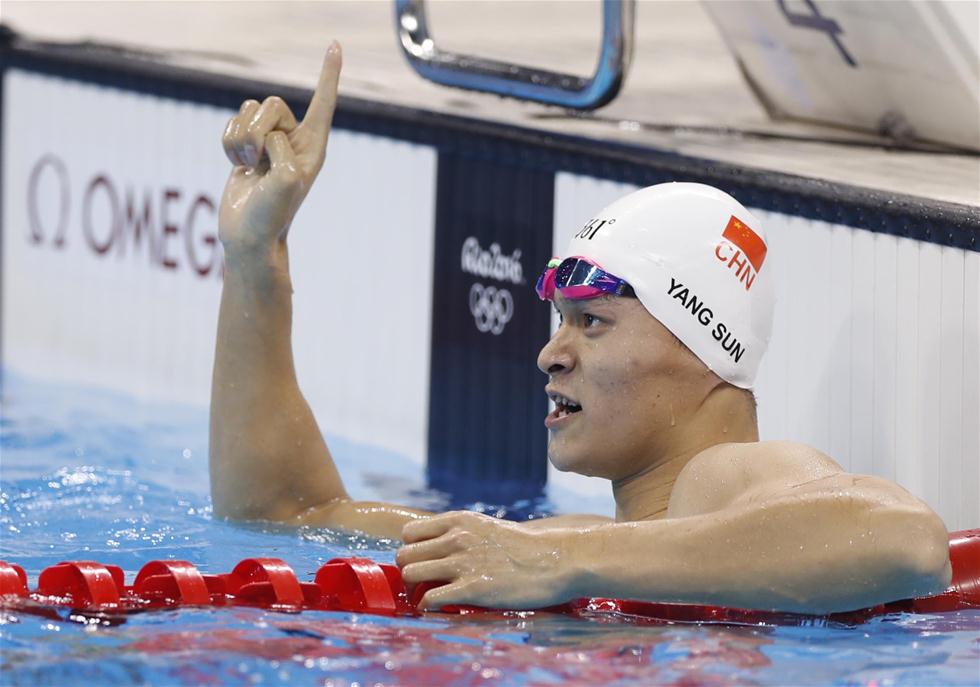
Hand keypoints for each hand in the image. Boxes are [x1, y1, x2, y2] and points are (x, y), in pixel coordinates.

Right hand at [218, 42, 341, 253]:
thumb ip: (281, 148)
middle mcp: (294, 141)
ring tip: (248, 168)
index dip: (328, 75)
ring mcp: (269, 143)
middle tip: (258, 162)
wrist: (248, 237)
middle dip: (256, 129)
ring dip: (240, 139)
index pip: (323, 103)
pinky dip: (227, 144)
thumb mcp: (285, 179)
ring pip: (247, 111)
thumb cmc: (273, 215)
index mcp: (313, 147)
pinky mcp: (246, 147)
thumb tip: (269, 137)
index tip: (335, 46)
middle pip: (270, 103)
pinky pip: (230, 123)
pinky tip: (237, 166)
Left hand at [396, 511, 573, 609]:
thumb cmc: (524, 547)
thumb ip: (461, 533)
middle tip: (421, 584)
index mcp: (459, 521)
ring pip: (410, 574)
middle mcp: (456, 538)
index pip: (409, 533)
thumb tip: (438, 547)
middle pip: (404, 555)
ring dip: (414, 589)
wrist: (555, 560)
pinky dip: (427, 607)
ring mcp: (463, 563)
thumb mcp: (486, 528)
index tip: (422, 563)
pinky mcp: (472, 589)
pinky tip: (437, 609)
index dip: (412, 550)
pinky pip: (430, 599)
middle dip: (409, 571)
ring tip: (427, 596)